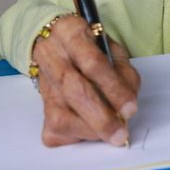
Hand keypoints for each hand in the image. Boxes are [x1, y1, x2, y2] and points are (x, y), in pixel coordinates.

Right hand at [32, 15, 139, 146]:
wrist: (53, 41)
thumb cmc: (89, 46)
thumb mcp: (111, 48)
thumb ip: (123, 73)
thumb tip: (127, 108)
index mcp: (70, 33)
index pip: (92, 63)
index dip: (113, 89)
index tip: (130, 109)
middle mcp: (50, 56)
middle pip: (72, 91)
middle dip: (100, 118)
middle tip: (120, 135)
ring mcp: (42, 81)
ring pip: (59, 115)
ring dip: (89, 131)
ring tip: (107, 133)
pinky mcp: (39, 104)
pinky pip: (52, 129)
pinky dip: (75, 136)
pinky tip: (89, 130)